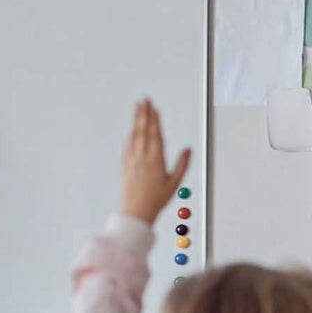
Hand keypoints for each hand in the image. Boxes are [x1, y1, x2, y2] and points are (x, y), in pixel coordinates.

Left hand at [119, 99, 191, 225]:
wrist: (136, 212)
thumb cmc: (156, 200)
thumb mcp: (175, 183)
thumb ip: (182, 164)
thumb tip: (187, 149)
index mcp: (155, 160)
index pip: (155, 134)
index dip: (155, 120)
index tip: (155, 108)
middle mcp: (142, 158)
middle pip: (143, 130)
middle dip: (144, 113)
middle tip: (144, 100)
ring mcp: (131, 161)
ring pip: (134, 135)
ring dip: (136, 120)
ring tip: (137, 107)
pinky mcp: (124, 165)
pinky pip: (127, 146)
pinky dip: (130, 135)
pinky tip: (132, 129)